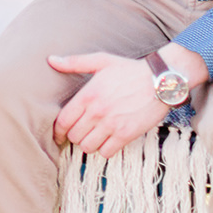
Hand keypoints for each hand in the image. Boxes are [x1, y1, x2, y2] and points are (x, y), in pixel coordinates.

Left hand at [48, 52, 168, 155]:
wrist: (160, 81)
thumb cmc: (130, 70)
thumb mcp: (101, 61)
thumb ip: (74, 62)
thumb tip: (51, 60)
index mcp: (88, 95)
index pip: (63, 121)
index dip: (58, 131)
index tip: (59, 135)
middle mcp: (97, 112)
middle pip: (74, 136)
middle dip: (74, 136)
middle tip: (80, 132)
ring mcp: (111, 125)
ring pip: (88, 147)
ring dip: (88, 144)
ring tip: (93, 137)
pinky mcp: (126, 134)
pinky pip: (106, 152)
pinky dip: (104, 150)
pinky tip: (107, 141)